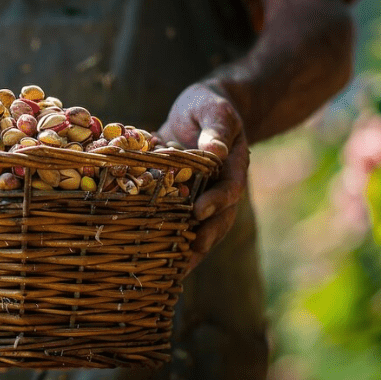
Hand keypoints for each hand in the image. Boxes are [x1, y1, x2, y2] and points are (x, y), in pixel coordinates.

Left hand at [157, 81, 249, 268]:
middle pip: (217, 219)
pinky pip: (175, 224)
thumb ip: (216, 128)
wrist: (200, 110)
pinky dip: (165, 241)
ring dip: (185, 250)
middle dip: (204, 238)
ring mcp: (200, 198)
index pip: (229, 189)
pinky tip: (149, 258)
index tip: (200, 211)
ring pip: (198, 228)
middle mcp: (218, 188)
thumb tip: (216, 150)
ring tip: (170, 271)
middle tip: (187, 253)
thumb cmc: (208, 107)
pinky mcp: (180, 200)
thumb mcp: (213, 109)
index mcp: (231, 167)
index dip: (216, 201)